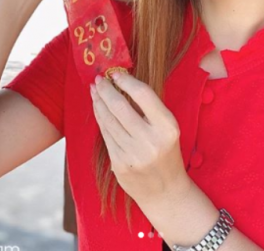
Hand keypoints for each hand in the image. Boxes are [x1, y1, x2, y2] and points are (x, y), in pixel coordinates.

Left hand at [90, 72, 190, 206]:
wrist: (165, 190)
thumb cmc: (167, 152)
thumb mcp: (168, 129)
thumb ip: (150, 110)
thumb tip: (123, 84)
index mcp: (168, 127)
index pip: (144, 95)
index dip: (126, 81)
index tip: (115, 73)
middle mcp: (150, 140)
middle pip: (120, 107)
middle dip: (106, 90)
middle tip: (98, 79)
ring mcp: (133, 154)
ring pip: (109, 121)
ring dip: (99, 102)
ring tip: (95, 90)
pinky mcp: (119, 164)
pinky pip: (105, 135)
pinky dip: (100, 119)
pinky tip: (98, 109)